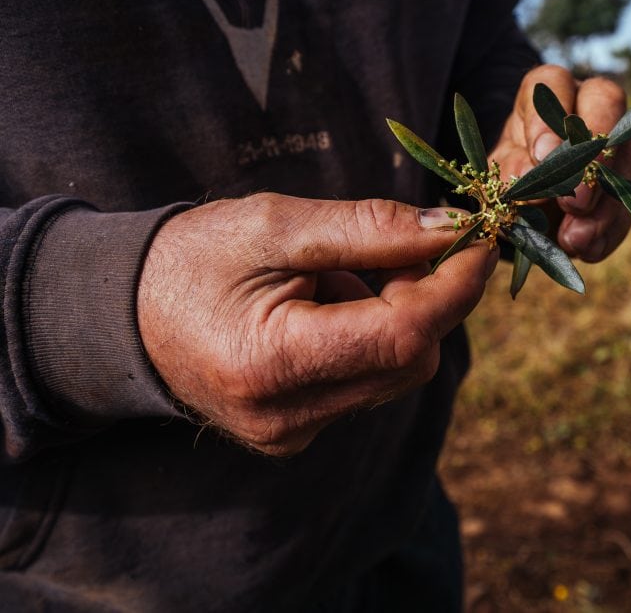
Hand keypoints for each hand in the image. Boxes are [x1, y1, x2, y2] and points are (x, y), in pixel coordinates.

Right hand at [137, 193, 496, 455]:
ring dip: (399, 314)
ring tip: (344, 273)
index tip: (481, 236)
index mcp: (272, 363)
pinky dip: (374, 336)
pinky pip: (368, 382)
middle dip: (427, 294)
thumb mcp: (275, 225)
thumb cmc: (190, 259)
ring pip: (396, 372)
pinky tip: (333, 305)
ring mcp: (293, 433)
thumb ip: (369, 229)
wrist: (122, 313)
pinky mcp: (298, 432)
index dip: (455, 285)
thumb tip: (452, 227)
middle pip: (410, 358)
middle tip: (401, 242)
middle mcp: (287, 417)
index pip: (403, 335)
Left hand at [489, 64, 630, 262]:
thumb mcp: (502, 174)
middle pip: (607, 101)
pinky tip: (588, 248)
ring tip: (575, 238)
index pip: (553, 83)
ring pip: (630, 155)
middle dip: (592, 154)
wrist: (533, 206)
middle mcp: (591, 104)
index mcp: (548, 92)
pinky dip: (611, 229)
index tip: (540, 157)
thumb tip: (529, 178)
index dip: (548, 120)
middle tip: (573, 200)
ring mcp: (621, 138)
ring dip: (605, 202)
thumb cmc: (514, 176)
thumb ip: (510, 171)